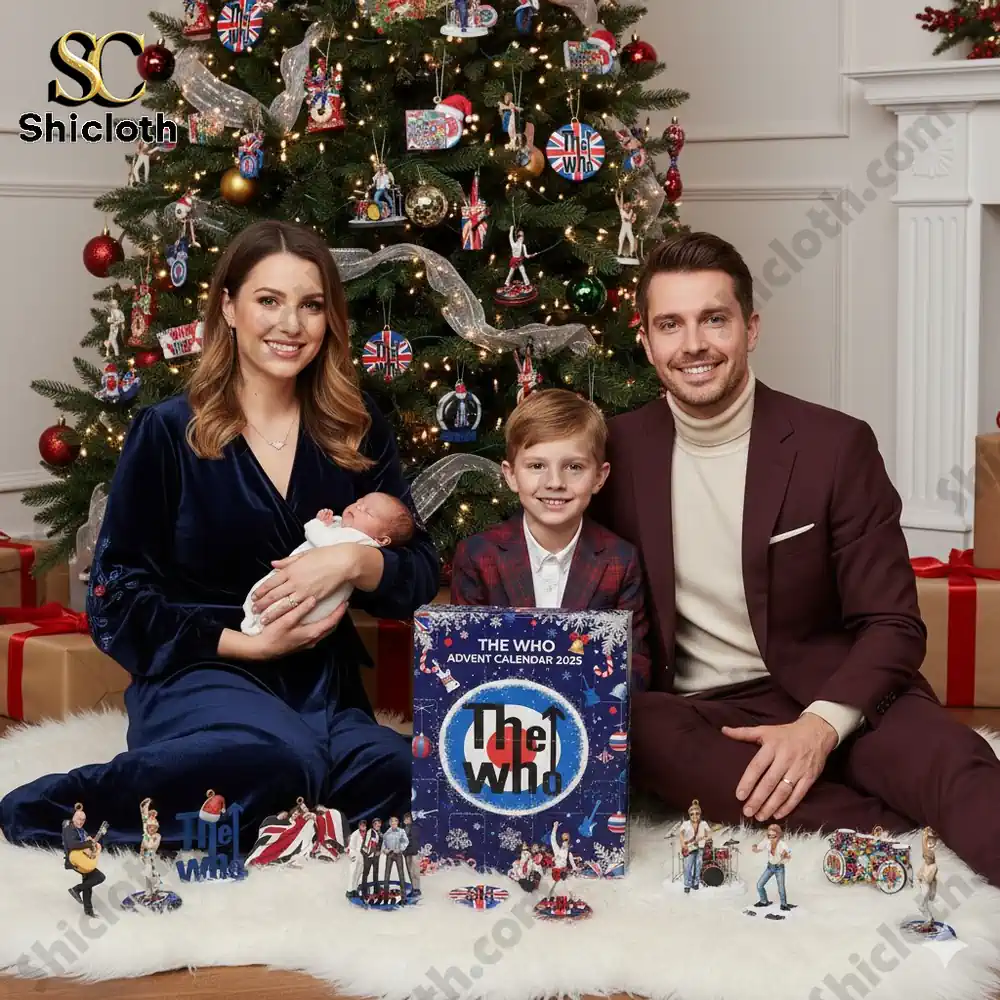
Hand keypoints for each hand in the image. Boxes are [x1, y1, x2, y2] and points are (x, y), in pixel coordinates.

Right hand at [244, 596, 346, 660]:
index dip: (339, 612)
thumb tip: (313, 599)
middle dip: (336, 616)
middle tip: (341, 604)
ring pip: (323, 630)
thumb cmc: (272, 635)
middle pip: (330, 627)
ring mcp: (307, 643)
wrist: (260, 650)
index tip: (345, 602)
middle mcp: (312, 640)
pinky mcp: (301, 643)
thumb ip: (300, 610)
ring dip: (329, 620)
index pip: (331, 622)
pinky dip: (320, 624)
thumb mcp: (285, 621)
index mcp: (311, 634)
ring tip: (331, 609)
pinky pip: (316, 632)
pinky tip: (316, 617)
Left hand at [252, 544, 363, 624]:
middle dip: (262, 604)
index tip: (254, 597)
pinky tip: (282, 620)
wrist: (342, 562)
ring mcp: (303, 590)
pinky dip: (288, 615)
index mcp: (291, 569)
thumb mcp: (304, 554)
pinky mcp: (313, 597)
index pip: (271, 582)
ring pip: (283, 604)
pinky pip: (298, 608)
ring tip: (263, 620)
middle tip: (254, 610)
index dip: (261, 590)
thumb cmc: (325, 555)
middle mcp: (294, 581)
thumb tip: (273, 564)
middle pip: (273, 595)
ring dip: (271, 613)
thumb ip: (287, 561)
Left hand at [722, 714, 837, 821]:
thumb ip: (744, 733)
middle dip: (758, 799)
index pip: (757, 766)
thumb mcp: (765, 730)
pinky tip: (777, 815)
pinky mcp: (809, 777)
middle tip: (747, 811)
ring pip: (783, 791)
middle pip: (769, 782)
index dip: (748, 781)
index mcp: (772, 746)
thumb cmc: (786, 733)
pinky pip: (798, 794)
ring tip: (760, 816)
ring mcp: (798, 769)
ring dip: (771, 806)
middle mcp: (785, 758)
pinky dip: (788, 806)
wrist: (816, 732)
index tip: (739, 796)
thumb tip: (723, 730)